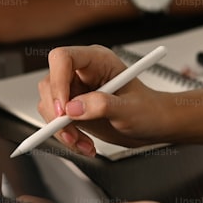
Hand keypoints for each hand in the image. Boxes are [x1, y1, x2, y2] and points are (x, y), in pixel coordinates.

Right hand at [39, 45, 174, 156]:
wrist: (153, 126)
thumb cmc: (149, 110)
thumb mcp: (130, 109)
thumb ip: (102, 105)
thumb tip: (74, 108)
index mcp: (97, 60)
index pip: (63, 58)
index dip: (58, 82)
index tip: (63, 109)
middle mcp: (83, 73)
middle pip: (50, 84)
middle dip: (57, 114)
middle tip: (71, 133)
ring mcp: (76, 91)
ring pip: (49, 105)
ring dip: (62, 130)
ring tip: (83, 143)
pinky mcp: (73, 109)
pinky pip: (55, 122)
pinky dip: (66, 137)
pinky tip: (84, 144)